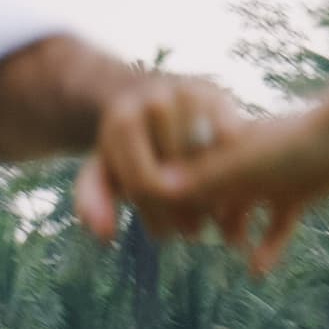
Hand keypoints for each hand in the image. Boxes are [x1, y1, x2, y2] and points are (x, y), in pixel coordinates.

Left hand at [74, 75, 242, 244]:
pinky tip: (233, 196)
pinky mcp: (220, 96)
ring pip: (209, 165)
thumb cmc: (128, 148)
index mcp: (122, 120)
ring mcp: (190, 94)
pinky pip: (231, 149)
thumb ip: (94, 199)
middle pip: (180, 175)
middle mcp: (156, 100)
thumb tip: (105, 234)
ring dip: (216, 201)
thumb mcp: (104, 171)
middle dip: (186, 214)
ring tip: (212, 220)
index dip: (157, 218)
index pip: (145, 184)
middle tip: (190, 232)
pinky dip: (235, 175)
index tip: (164, 232)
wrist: (153, 99)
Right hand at [155, 104, 328, 274]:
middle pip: (209, 196)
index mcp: (221, 150)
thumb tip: (158, 191)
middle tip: (188, 240)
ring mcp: (267, 180)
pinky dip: (268, 246)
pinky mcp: (293, 196)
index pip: (184, 178)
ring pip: (240, 211)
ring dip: (234, 231)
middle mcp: (240, 164)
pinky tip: (259, 271)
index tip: (162, 226)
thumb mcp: (240, 165)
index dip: (171, 202)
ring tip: (234, 247)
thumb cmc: (290, 144)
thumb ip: (203, 179)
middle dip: (199, 218)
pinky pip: (275, 226)